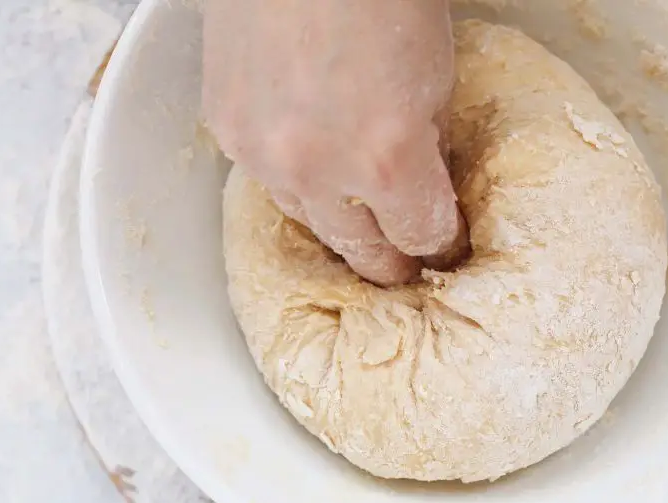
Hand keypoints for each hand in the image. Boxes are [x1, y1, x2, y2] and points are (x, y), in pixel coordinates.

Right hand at [202, 0, 468, 286]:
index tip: (442, 244)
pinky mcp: (224, 128)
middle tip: (404, 264)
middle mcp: (318, 170)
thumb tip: (423, 177)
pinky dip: (293, 177)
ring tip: (356, 221)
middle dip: (390, 259)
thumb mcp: (437, 74)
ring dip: (337, 224)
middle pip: (360, 250)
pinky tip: (310, 164)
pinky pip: (265, 178)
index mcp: (386, 159)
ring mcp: (262, 153)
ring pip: (307, 220)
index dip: (439, 242)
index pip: (421, 236)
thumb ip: (429, 141)